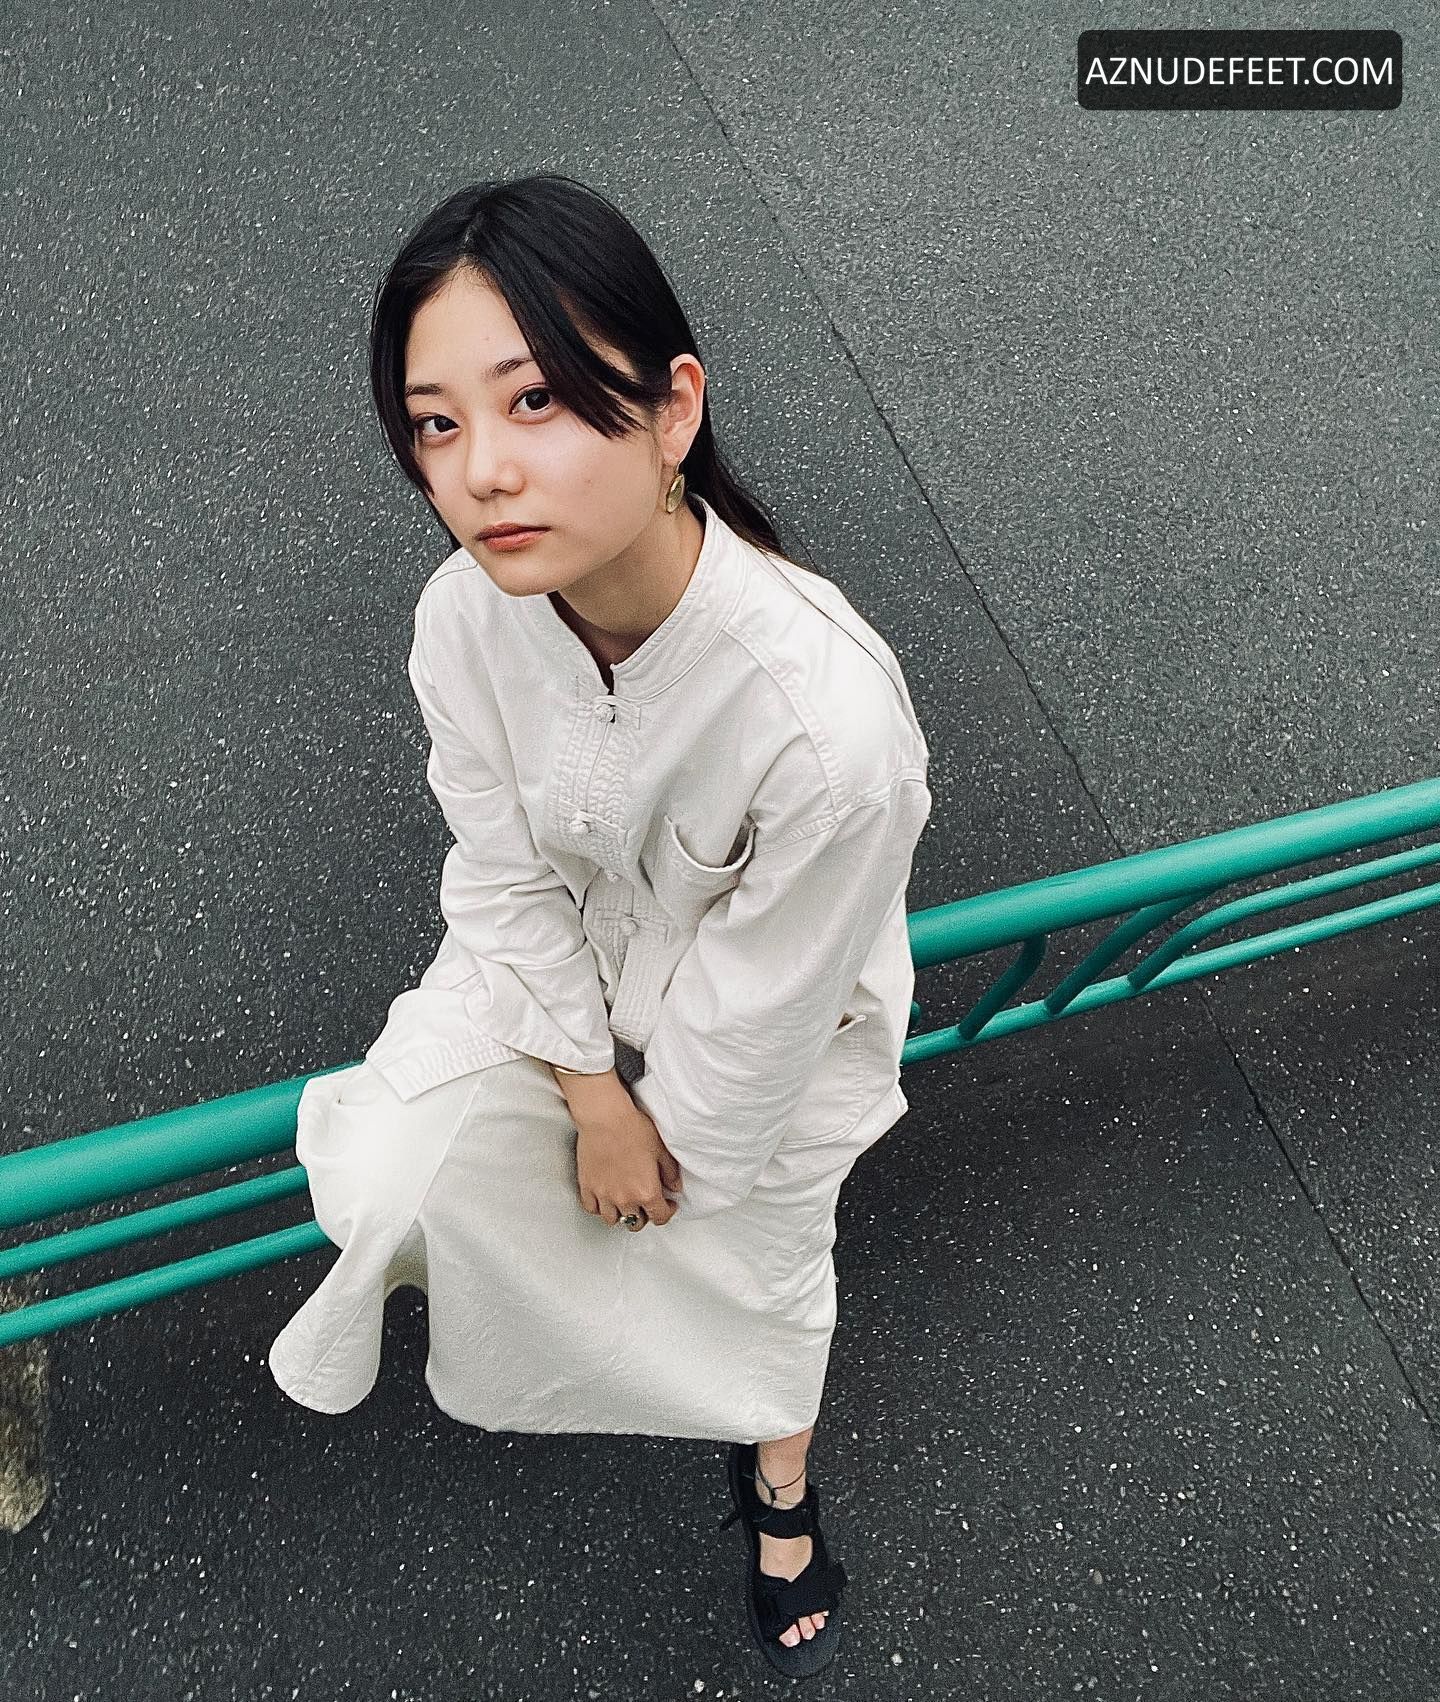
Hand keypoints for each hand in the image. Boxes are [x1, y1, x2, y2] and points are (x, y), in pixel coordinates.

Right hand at [575, 1095, 683, 1229]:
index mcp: (647, 1192)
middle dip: (644, 1216)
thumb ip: (670, 1173)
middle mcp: (625, 1199)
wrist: (605, 1117)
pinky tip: (605, 1199)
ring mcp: (604, 1195)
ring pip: (612, 1220)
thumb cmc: (633, 1128)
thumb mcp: (661, 1150)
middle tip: (646, 1204)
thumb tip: (674, 1187)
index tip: (667, 1205)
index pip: (659, 1217)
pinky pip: (592, 1209)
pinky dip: (599, 1208)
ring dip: (621, 1215)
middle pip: (635, 1223)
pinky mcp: (587, 1186)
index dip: (667, 1213)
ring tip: (625, 1203)